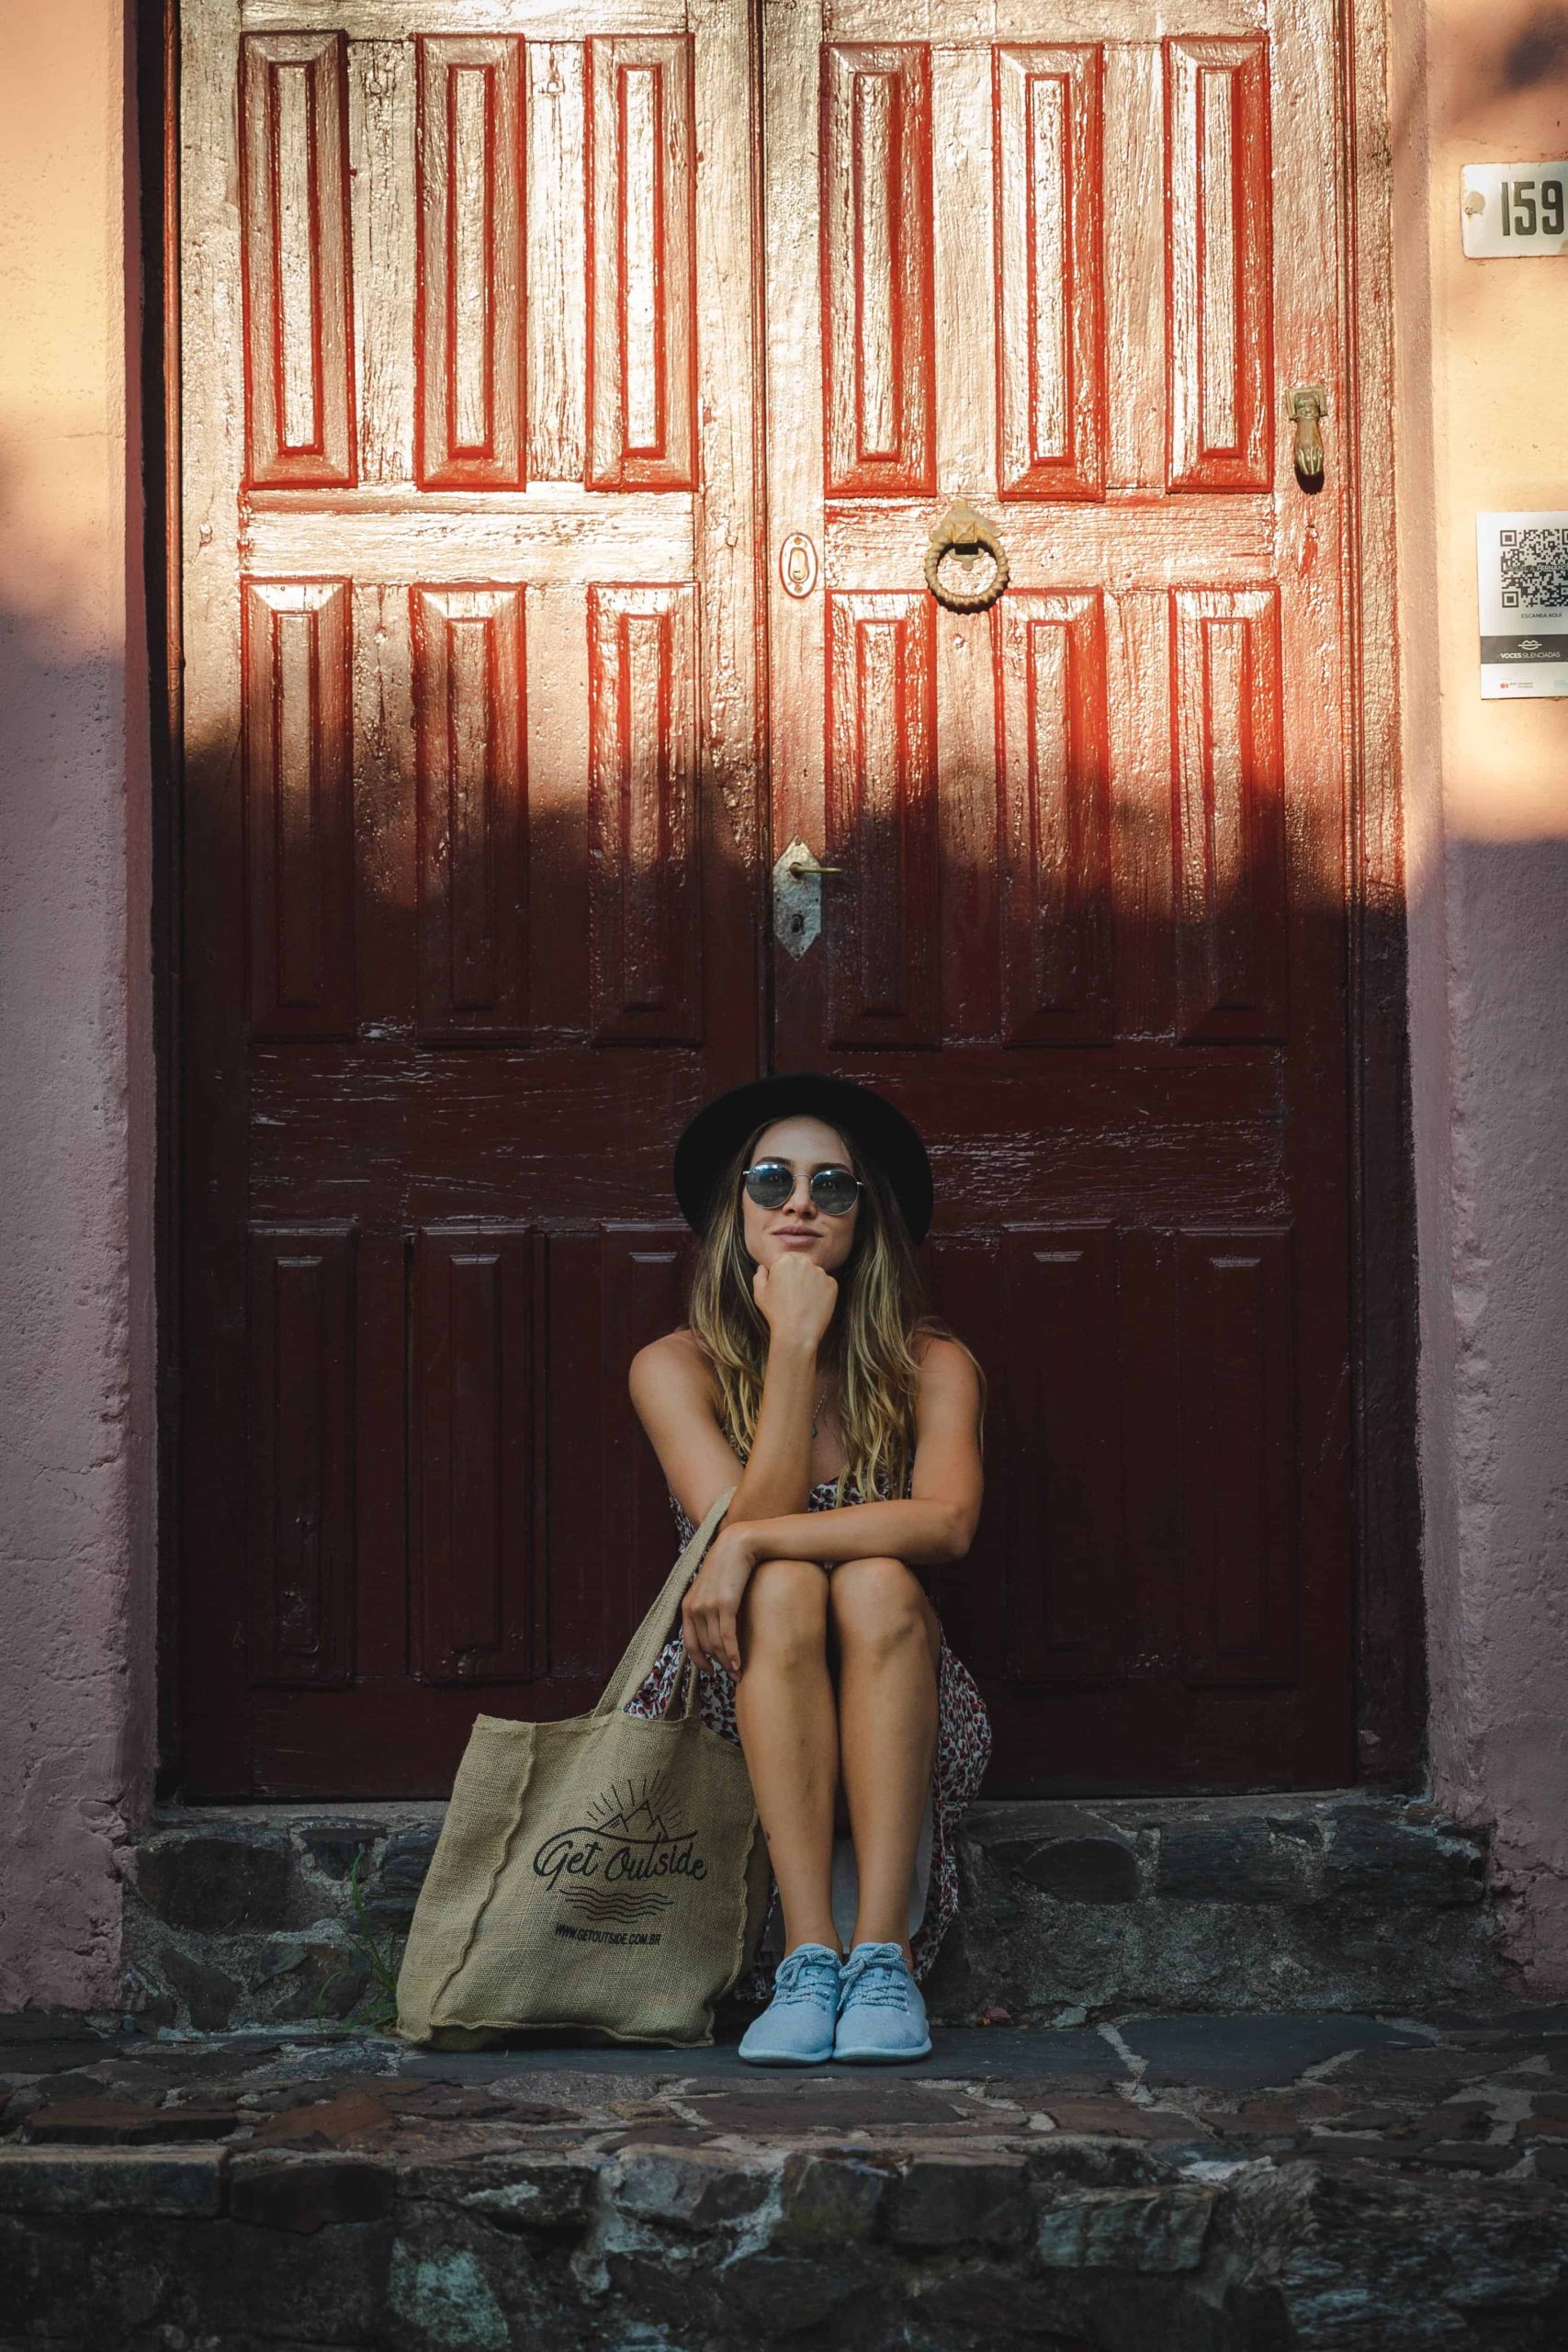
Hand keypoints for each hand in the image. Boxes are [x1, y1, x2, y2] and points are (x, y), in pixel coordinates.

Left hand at [681, 1524, 757, 1677]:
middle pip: (705, 1647)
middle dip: (718, 1664)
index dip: (699, 1661)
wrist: (738, 1545)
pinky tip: (740, 1664)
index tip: (710, 1671)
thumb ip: (705, 1606)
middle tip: (731, 1674)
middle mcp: (694, 1607)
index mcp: (687, 1605)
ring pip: (716, 1645)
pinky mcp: (725, 1604)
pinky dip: (733, 1653)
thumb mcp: (709, 1587)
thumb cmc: (727, 1566)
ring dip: (728, 1662)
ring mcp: (708, 1606)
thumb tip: (711, 1629)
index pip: (689, 1643)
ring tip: (738, 1672)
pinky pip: (727, 1637)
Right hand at [753, 1253, 837, 1352]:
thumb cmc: (776, 1313)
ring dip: (811, 1283)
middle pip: (802, 1266)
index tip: (783, 1289)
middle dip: (799, 1276)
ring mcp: (820, 1273)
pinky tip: (813, 1305)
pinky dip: (822, 1293)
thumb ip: (759, 1276)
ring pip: (815, 1275)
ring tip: (804, 1302)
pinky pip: (826, 1285)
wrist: (797, 1331)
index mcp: (785, 1261)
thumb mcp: (759, 1294)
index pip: (786, 1262)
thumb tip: (763, 1268)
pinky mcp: (832, 1284)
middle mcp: (804, 1262)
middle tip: (794, 1296)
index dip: (784, 1276)